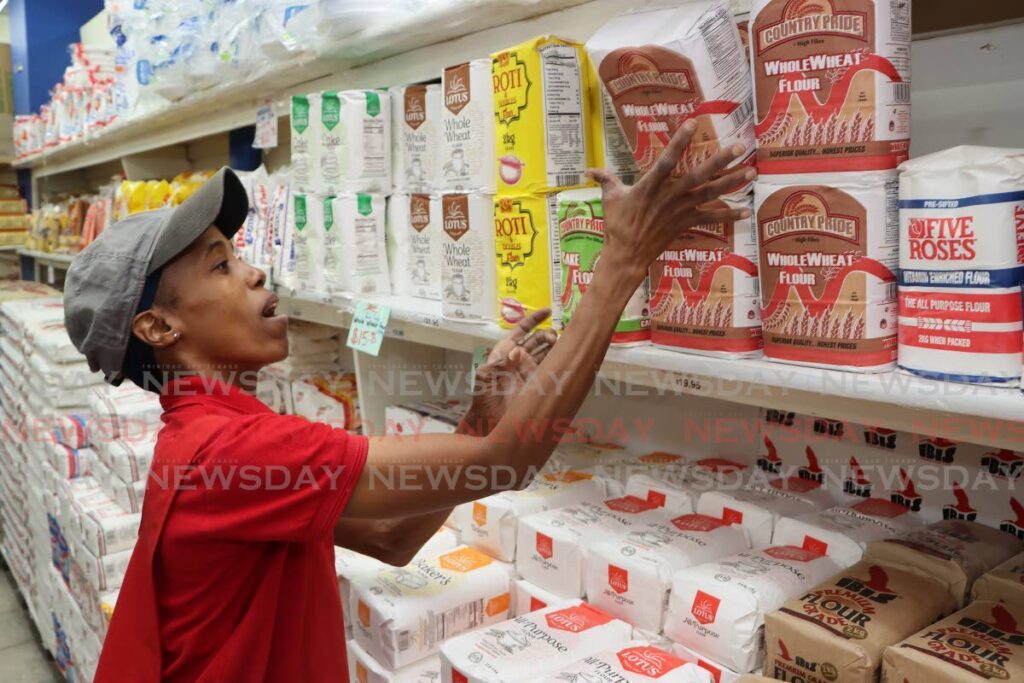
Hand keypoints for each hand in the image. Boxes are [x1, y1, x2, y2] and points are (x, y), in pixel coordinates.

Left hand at [459, 308, 557, 436]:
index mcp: (506, 350)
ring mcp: (531, 369)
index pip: (522, 330)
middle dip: (547, 334)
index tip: (548, 311)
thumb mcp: (485, 376)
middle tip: (553, 338)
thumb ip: (499, 362)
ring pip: (547, 351)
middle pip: (538, 339)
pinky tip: (565, 357)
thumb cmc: (483, 396)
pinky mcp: (539, 381)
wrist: (491, 419)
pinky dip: (559, 361)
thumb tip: (517, 352)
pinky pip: (551, 367)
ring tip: (560, 346)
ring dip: (555, 346)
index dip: (534, 319)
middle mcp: (520, 357)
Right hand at [587, 120, 754, 283]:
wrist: (626, 256)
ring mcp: (679, 211)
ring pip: (710, 194)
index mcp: (649, 187)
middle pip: (698, 176)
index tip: (693, 123)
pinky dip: (728, 216)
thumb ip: (604, 179)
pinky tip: (745, 210)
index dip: (679, 142)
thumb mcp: (609, 199)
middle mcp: (668, 197)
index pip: (666, 160)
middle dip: (720, 161)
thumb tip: (588, 170)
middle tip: (739, 147)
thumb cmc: (616, 226)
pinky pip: (711, 219)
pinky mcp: (685, 224)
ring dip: (732, 183)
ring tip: (751, 171)